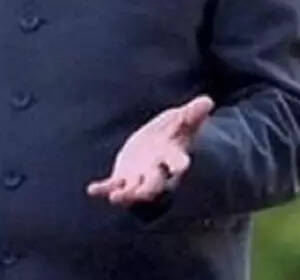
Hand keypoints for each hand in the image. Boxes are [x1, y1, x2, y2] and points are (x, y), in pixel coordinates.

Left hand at [86, 95, 213, 206]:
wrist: (158, 145)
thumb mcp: (182, 119)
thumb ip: (192, 113)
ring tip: (116, 198)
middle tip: (142, 193)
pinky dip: (103, 189)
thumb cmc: (173, 132)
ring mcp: (139, 178)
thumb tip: (207, 101)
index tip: (183, 165)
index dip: (180, 163)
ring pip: (133, 191)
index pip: (178, 160)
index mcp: (172, 156)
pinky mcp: (123, 178)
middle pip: (155, 183)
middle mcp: (157, 172)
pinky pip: (113, 186)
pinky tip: (92, 190)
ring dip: (125, 195)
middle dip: (149, 188)